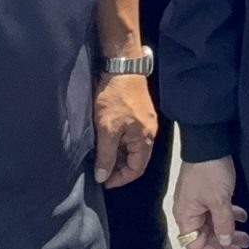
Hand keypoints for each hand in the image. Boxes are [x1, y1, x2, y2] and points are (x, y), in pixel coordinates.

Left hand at [93, 73, 157, 188]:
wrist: (122, 67)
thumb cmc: (115, 98)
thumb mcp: (107, 130)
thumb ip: (106, 156)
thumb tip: (102, 177)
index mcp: (145, 139)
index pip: (136, 169)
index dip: (120, 179)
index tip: (103, 181)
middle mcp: (149, 133)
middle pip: (135, 160)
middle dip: (117, 167)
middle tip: (99, 169)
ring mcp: (144, 123)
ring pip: (131, 148)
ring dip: (117, 154)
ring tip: (99, 156)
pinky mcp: (138, 114)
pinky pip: (130, 136)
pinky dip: (118, 143)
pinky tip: (105, 141)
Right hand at [171, 157, 248, 248]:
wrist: (208, 140)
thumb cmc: (209, 171)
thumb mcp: (219, 200)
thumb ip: (223, 223)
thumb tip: (224, 241)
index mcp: (186, 216)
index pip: (197, 246)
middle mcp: (189, 211)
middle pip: (206, 237)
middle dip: (224, 247)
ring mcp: (198, 202)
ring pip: (214, 225)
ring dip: (229, 233)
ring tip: (246, 240)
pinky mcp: (207, 192)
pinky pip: (218, 212)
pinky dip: (230, 217)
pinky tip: (242, 218)